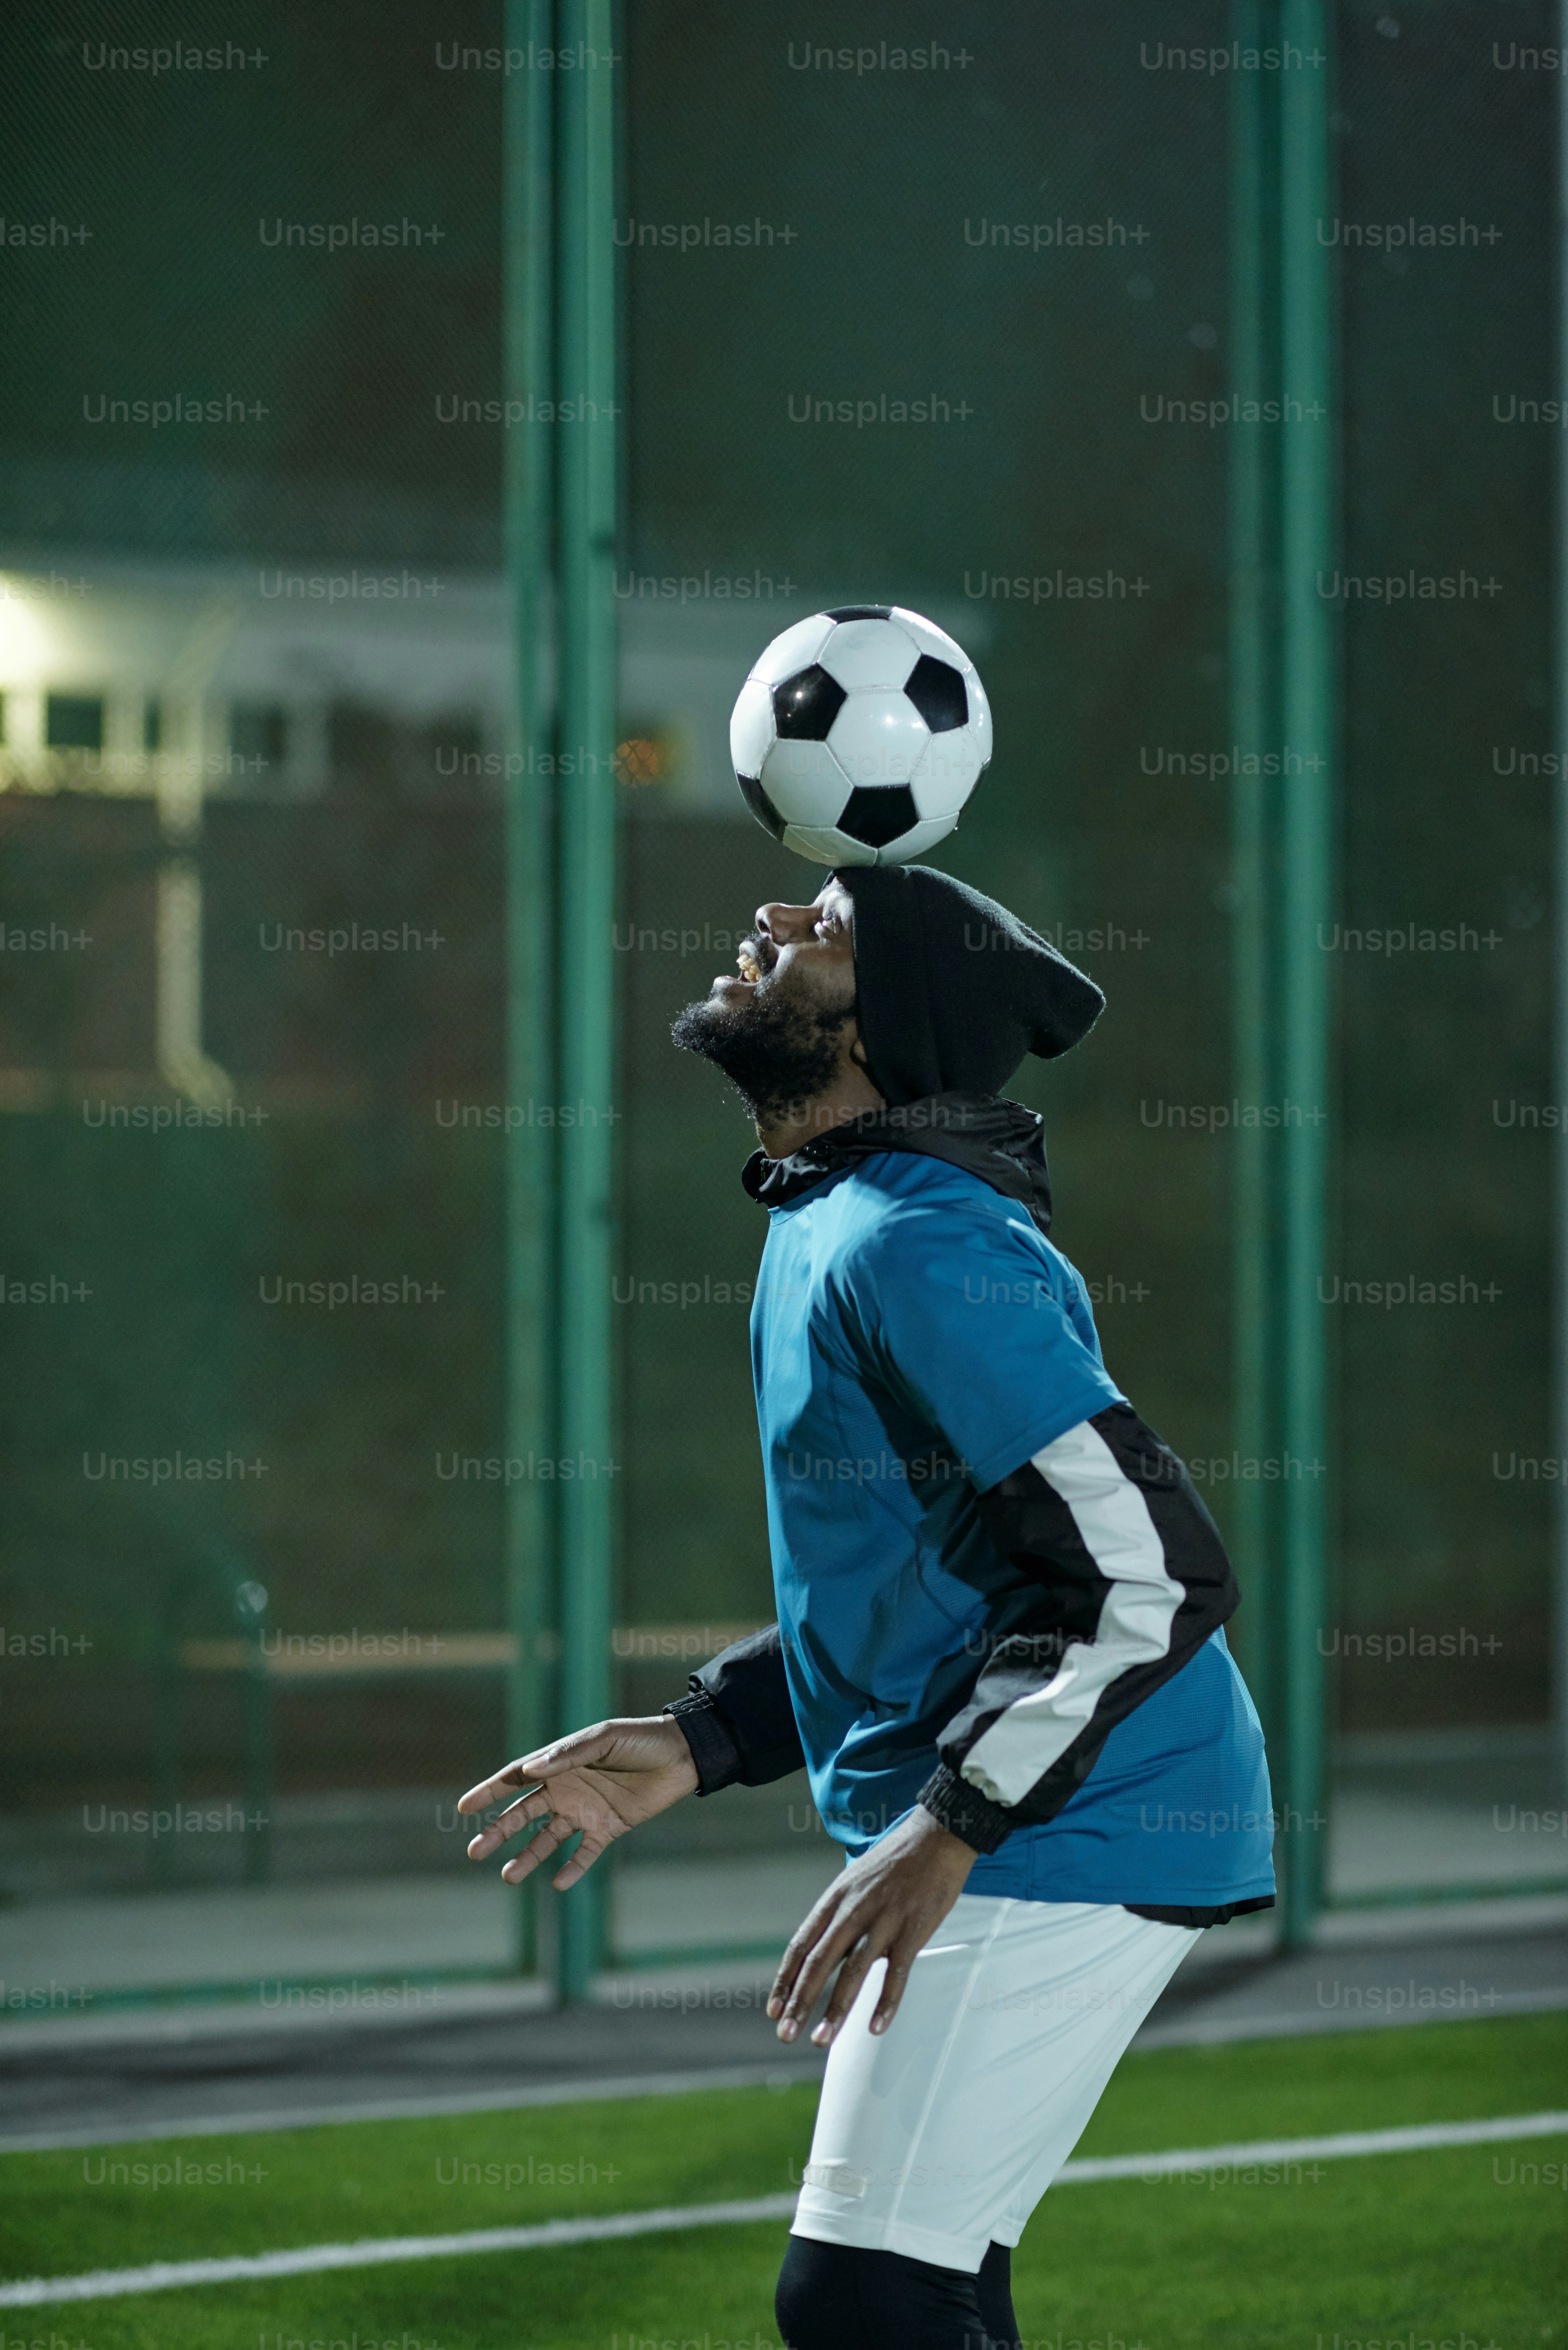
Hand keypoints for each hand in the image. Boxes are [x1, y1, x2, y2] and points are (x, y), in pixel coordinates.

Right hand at [458, 1716, 698, 1891]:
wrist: (682, 1755)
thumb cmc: (639, 1739)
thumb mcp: (602, 1740)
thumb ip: (567, 1755)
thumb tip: (530, 1769)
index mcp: (560, 1763)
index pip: (517, 1778)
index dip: (489, 1792)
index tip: (463, 1808)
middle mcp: (567, 1788)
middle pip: (524, 1814)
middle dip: (499, 1832)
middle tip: (475, 1851)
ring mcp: (586, 1810)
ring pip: (548, 1839)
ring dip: (529, 1856)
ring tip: (508, 1877)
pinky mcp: (609, 1828)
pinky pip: (585, 1852)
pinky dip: (573, 1868)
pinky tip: (558, 1883)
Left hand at [768, 1803, 975, 2047]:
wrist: (937, 1836)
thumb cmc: (895, 1860)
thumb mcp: (855, 1880)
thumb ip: (840, 1916)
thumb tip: (827, 1953)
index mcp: (835, 1897)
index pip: (801, 1945)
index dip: (785, 1979)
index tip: (772, 2010)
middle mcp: (853, 1910)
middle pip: (819, 1963)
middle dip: (799, 2002)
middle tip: (785, 2035)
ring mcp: (884, 1921)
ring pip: (853, 1973)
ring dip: (835, 2010)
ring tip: (820, 2040)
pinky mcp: (913, 1930)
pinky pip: (897, 1974)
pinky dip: (886, 2003)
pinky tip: (875, 2028)